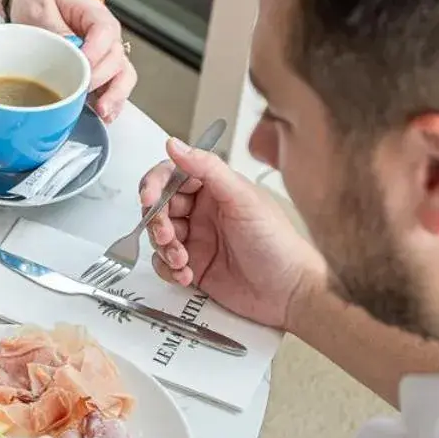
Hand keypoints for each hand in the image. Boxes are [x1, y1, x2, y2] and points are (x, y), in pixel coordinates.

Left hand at [10, 0, 135, 122]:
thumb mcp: (39, 8)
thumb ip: (54, 29)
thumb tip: (67, 52)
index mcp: (93, 13)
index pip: (105, 31)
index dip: (96, 51)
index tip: (82, 67)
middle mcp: (106, 35)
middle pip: (116, 57)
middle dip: (101, 78)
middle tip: (81, 92)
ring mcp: (106, 54)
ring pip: (123, 75)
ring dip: (115, 95)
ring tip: (102, 112)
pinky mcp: (100, 70)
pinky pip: (115, 86)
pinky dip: (112, 102)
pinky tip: (103, 116)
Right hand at [141, 137, 325, 329]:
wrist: (289, 293)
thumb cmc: (277, 243)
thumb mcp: (242, 199)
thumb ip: (207, 168)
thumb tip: (174, 144)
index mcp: (214, 188)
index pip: (171, 176)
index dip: (154, 185)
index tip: (149, 198)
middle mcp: (202, 211)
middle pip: (159, 207)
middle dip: (157, 221)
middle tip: (167, 236)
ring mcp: (197, 239)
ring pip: (158, 236)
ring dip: (164, 248)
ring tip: (182, 260)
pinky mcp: (193, 266)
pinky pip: (164, 263)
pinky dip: (168, 269)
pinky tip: (186, 275)